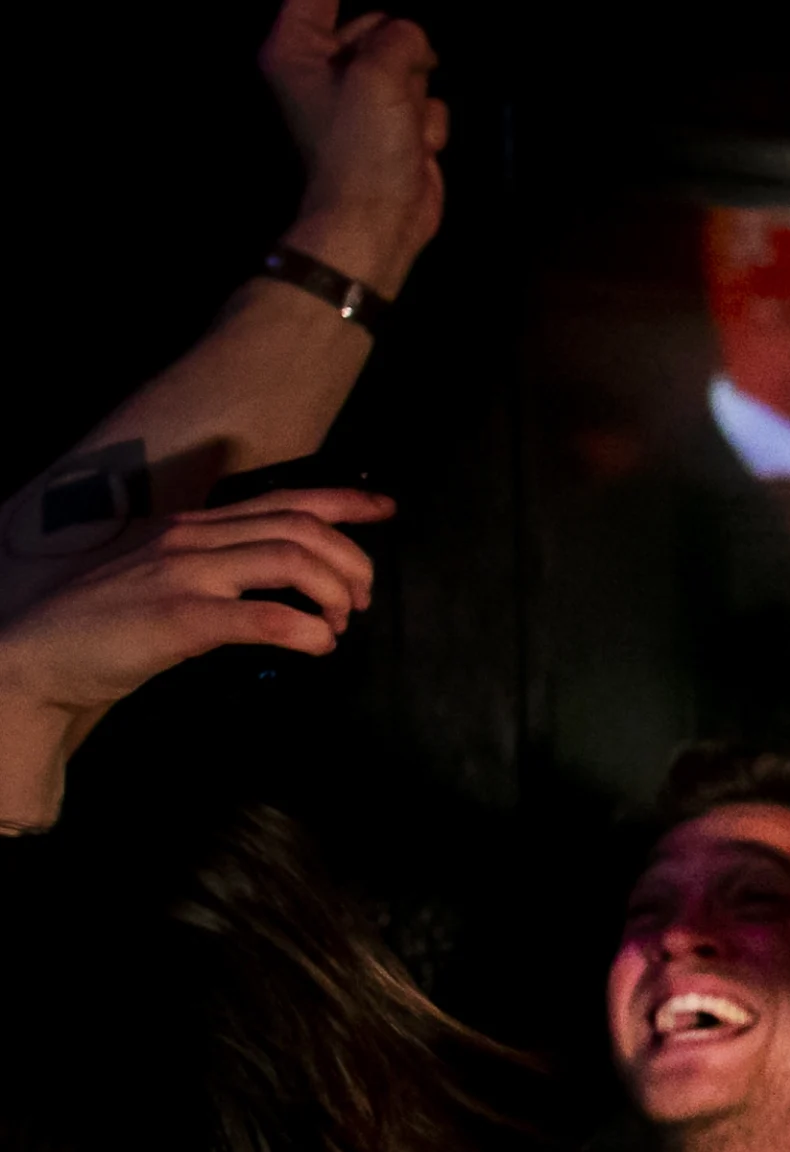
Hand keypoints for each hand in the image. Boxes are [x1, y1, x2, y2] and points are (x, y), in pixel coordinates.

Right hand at [0, 490, 389, 819]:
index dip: (344, 502)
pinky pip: (263, 616)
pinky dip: (306, 630)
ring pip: (291, 560)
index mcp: (195, 526)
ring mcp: (185, 574)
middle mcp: (193, 539)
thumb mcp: (169, 575)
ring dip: (334, 591)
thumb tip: (286, 579)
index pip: (283, 499)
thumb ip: (222, 566)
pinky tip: (319, 644)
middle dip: (351, 560)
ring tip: (341, 623)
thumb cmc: (110, 621)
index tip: (387, 510)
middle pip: (301, 528)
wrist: (41, 652)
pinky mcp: (179, 618)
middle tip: (362, 599)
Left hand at [258, 0, 446, 296]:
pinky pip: (423, 98)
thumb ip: (399, 37)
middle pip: (376, 24)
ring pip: (409, 61)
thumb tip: (412, 38)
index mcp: (299, 47)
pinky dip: (427, 122)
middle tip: (396, 84)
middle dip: (400, 50)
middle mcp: (325, 66)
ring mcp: (361, 97)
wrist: (377, 222)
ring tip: (405, 125)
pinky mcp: (392, 124)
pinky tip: (416, 146)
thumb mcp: (379, 75)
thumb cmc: (361, 147)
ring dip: (417, 91)